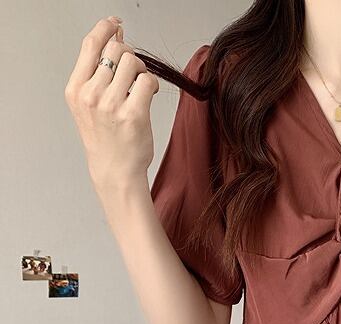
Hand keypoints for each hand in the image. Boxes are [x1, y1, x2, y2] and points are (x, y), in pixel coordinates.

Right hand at [65, 17, 158, 190]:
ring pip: (133, 62)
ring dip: (141, 70)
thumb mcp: (90, 104)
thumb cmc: (106, 139)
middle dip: (129, 55)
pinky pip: (148, 81)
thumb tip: (114, 37)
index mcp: (76, 89)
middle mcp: (91, 94)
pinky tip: (147, 97)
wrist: (115, 170)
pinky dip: (151, 85)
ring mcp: (111, 104)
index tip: (116, 24)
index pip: (90, 45)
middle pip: (116, 50)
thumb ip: (98, 72)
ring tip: (139, 88)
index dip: (105, 28)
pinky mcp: (133, 113)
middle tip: (133, 72)